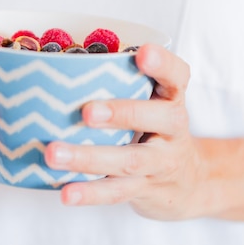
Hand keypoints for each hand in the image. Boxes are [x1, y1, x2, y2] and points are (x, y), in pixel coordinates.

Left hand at [44, 44, 205, 219]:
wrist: (190, 182)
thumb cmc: (155, 130)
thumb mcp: (151, 103)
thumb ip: (122, 84)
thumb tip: (62, 64)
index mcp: (171, 99)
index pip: (177, 76)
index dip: (162, 64)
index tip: (142, 52)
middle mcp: (173, 129)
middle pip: (156, 119)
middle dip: (121, 114)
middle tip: (87, 112)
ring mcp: (162, 163)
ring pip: (129, 161)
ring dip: (89, 158)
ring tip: (53, 154)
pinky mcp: (147, 190)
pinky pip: (117, 191)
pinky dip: (91, 193)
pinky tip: (66, 192)